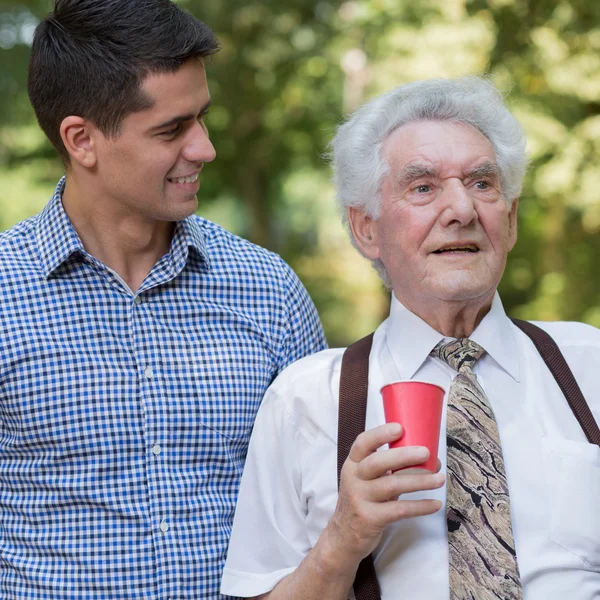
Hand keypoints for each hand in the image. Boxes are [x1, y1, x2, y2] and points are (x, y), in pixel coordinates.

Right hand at [324, 423, 444, 564]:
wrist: (345, 535)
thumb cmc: (364, 499)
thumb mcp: (367, 479)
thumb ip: (390, 467)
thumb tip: (430, 459)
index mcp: (353, 463)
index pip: (362, 443)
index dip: (380, 434)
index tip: (400, 428)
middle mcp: (353, 478)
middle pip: (378, 463)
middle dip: (404, 456)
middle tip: (426, 452)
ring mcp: (360, 499)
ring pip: (392, 485)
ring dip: (419, 481)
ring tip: (439, 479)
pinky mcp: (370, 518)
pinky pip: (399, 510)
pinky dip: (419, 506)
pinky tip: (435, 504)